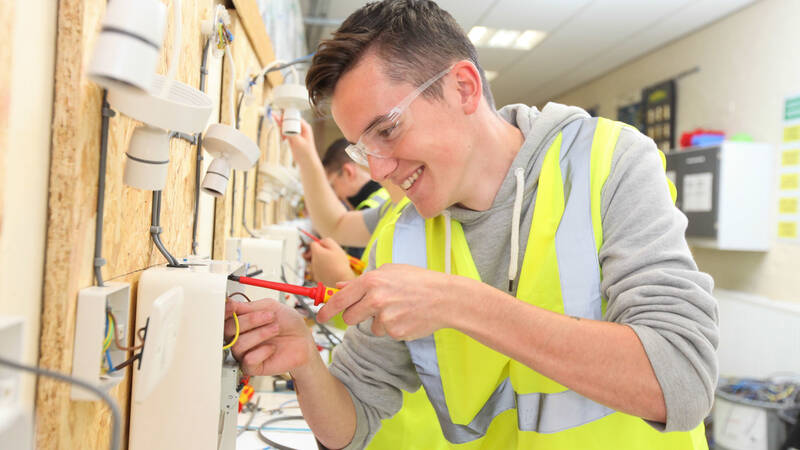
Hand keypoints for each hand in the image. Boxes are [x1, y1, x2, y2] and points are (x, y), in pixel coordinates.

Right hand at [224, 299, 314, 375]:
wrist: (303, 341)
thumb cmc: (288, 324)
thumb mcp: (271, 307)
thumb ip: (249, 306)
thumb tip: (230, 303)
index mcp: (241, 321)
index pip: (224, 317)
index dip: (225, 312)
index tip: (233, 306)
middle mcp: (239, 337)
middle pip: (228, 330)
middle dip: (249, 321)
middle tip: (270, 316)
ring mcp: (244, 352)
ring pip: (238, 344)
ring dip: (260, 334)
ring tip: (275, 329)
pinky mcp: (252, 367)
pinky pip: (248, 360)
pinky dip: (263, 351)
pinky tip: (272, 348)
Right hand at [276, 116, 316, 160]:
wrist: (306, 162)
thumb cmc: (306, 152)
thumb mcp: (298, 142)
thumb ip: (291, 133)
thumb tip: (284, 126)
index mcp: (305, 127)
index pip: (294, 117)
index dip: (287, 118)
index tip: (280, 120)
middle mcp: (301, 128)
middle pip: (289, 120)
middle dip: (283, 124)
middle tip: (281, 131)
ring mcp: (296, 132)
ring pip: (286, 126)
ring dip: (282, 130)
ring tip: (283, 138)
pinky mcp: (292, 136)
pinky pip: (285, 131)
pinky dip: (282, 134)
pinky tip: (283, 139)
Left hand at [310, 238, 356, 286]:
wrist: (341, 280)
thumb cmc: (340, 263)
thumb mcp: (336, 247)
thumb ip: (327, 241)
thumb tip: (321, 241)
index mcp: (316, 252)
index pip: (313, 244)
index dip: (320, 244)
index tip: (327, 248)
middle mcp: (312, 261)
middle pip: (314, 253)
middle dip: (321, 253)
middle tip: (331, 257)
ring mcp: (313, 270)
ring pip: (316, 262)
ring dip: (322, 262)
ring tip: (333, 265)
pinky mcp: (316, 278)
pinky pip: (318, 271)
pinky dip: (323, 270)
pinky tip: (331, 272)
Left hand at [316, 264, 464, 339]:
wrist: (445, 297)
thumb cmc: (418, 280)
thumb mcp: (390, 271)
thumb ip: (362, 280)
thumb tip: (339, 287)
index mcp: (371, 281)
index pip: (340, 300)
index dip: (326, 310)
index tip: (320, 317)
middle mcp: (375, 299)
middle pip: (350, 317)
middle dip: (356, 316)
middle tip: (372, 308)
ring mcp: (385, 317)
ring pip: (370, 327)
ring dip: (379, 321)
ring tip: (399, 308)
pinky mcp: (395, 332)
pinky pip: (386, 333)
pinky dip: (393, 327)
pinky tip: (407, 316)